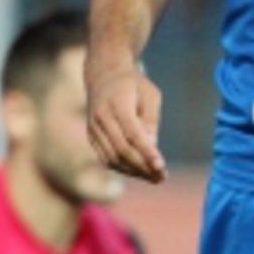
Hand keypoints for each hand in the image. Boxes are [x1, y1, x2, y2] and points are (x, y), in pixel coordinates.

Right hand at [85, 47, 166, 183]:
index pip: (132, 134)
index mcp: (116, 104)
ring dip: (134, 171)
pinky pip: (106, 158)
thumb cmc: (133, 85)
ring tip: (154, 178)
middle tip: (161, 177)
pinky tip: (139, 171)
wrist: (103, 75)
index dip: (146, 152)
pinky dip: (122, 168)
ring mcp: (93, 128)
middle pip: (121, 150)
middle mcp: (101, 118)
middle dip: (142, 167)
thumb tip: (152, 146)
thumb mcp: (150, 94)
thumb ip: (151, 119)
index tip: (161, 166)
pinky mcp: (91, 137)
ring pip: (112, 158)